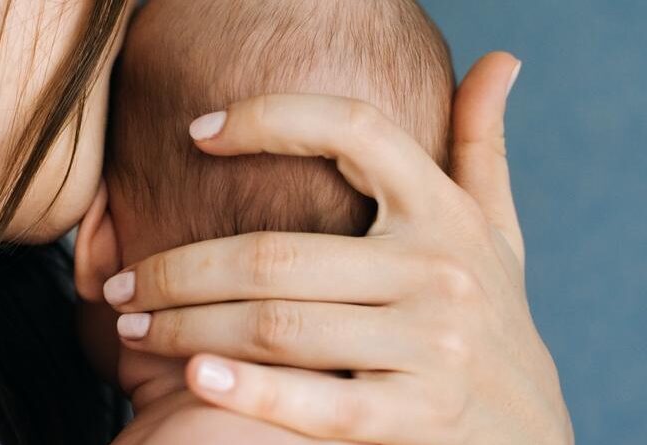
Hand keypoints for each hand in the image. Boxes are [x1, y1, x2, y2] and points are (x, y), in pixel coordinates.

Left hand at [104, 52, 572, 443]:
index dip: (271, 119)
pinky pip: (314, 401)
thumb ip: (482, 145)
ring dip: (185, 326)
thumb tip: (500, 60)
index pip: (354, 131)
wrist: (533, 435)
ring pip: (274, 325)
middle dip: (178, 270)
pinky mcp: (413, 418)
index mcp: (444, 212)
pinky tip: (190, 376)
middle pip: (274, 254)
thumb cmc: (492, 320)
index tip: (197, 131)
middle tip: (121, 286)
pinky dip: (247, 389)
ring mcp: (430, 347)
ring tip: (130, 328)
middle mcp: (438, 270)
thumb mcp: (496, 230)